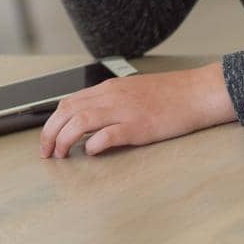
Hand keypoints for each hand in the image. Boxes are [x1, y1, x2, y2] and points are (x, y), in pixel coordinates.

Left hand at [38, 64, 236, 157]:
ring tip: (61, 155)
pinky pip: (109, 134)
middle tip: (46, 152)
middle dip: (50, 132)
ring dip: (65, 139)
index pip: (68, 102)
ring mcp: (125, 111)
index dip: (52, 121)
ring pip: (81, 121)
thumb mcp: (132, 91)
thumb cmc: (169, 95)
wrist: (198, 92)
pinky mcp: (139, 126)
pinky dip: (94, 144)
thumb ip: (109, 102)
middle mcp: (111, 97)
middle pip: (67, 111)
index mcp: (108, 89)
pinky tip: (91, 152)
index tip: (46, 138)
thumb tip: (88, 120)